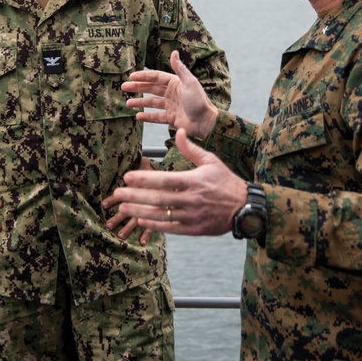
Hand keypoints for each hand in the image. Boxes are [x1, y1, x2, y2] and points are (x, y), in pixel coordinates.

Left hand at [108, 130, 246, 235]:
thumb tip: (178, 131)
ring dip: (140, 212)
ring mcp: (193, 216)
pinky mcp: (195, 229)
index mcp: (194, 181)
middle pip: (158, 199)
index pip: (165, 180)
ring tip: (123, 208)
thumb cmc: (225, 182)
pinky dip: (155, 225)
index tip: (127, 177)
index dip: (144, 179)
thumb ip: (190, 148)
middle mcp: (192, 199)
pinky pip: (171, 228)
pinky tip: (141, 220)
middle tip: (116, 194)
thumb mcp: (211, 161)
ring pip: (162, 215)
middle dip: (135, 197)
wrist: (245, 208)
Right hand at [122, 50, 217, 138]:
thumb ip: (180, 68)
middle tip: (124, 87)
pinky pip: (156, 117)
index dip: (143, 76)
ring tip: (128, 103)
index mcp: (175, 83)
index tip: (131, 76)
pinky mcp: (171, 118)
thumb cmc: (199, 101)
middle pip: (151, 89)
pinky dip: (147, 117)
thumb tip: (174, 52)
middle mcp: (172, 93)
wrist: (206, 122)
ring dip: (140, 102)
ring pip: (152, 103)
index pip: (156, 77)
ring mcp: (171, 106)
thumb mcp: (189, 83)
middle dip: (137, 87)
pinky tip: (138, 116)